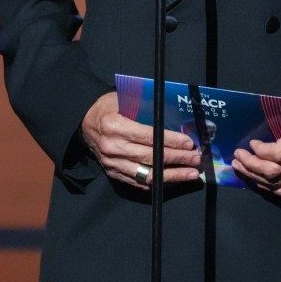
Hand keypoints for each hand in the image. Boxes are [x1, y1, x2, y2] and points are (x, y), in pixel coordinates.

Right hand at [81, 91, 200, 189]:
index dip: (171, 142)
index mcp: (115, 127)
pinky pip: (138, 183)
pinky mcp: (113, 173)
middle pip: (151, 158)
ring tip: (191, 174)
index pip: (149, 137)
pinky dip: (158, 182)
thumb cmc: (107, 107)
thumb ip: (144, 105)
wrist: (84, 122)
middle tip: (196, 159)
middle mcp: (113, 148)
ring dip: (172, 176)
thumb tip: (173, 112)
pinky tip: (173, 179)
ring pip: (146, 175)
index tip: (189, 143)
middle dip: (178, 159)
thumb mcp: (122, 98)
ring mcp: (112, 164)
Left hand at [232, 95, 280, 195]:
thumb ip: (279, 117)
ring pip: (279, 184)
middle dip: (252, 166)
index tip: (251, 143)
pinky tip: (256, 178)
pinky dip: (268, 186)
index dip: (261, 151)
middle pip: (276, 172)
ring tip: (240, 167)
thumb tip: (258, 127)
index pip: (280, 153)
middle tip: (238, 156)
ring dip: (256, 178)